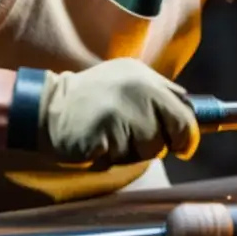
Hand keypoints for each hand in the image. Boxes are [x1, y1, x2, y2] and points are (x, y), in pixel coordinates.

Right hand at [38, 58, 199, 164]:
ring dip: (134, 152)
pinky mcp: (105, 132)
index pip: (185, 109)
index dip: (188, 134)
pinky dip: (114, 157)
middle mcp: (139, 89)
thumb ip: (158, 97)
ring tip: (111, 136)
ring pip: (152, 148)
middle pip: (177, 131)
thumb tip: (191, 120)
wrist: (45, 107)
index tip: (185, 146)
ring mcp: (123, 110)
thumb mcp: (128, 82)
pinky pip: (125, 158)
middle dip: (164, 144)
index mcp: (146, 77)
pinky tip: (99, 142)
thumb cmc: (92, 101)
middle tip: (138, 141)